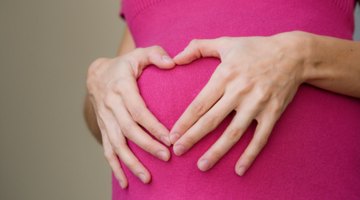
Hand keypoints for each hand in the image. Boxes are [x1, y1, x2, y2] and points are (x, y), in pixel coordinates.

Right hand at [86, 46, 174, 187]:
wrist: (97, 74)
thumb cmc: (125, 65)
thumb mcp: (139, 54)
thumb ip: (156, 54)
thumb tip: (173, 62)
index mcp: (121, 87)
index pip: (138, 110)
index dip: (153, 126)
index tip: (170, 138)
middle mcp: (111, 105)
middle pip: (128, 130)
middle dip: (147, 146)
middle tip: (166, 157)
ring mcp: (105, 119)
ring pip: (117, 144)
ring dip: (131, 162)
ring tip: (147, 178)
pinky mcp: (104, 128)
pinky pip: (107, 150)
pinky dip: (115, 167)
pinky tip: (125, 182)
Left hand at [170, 32, 306, 175]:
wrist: (293, 54)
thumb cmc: (255, 48)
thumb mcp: (226, 43)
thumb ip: (198, 48)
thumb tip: (175, 58)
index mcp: (225, 75)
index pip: (199, 103)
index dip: (184, 121)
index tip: (171, 135)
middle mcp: (239, 91)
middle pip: (211, 120)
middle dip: (192, 138)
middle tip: (177, 151)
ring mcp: (257, 104)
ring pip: (233, 133)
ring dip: (217, 151)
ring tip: (202, 166)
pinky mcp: (272, 113)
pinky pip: (260, 138)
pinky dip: (250, 155)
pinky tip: (239, 170)